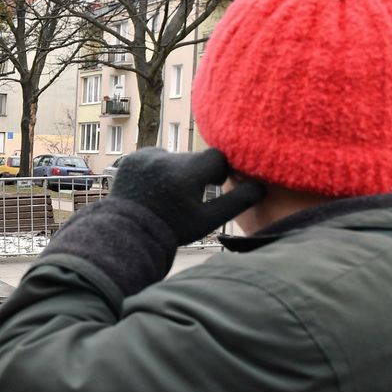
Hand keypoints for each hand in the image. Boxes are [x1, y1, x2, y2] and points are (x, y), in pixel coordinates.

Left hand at [110, 148, 264, 244]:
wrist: (129, 235)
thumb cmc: (173, 229)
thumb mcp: (208, 220)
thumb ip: (237, 202)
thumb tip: (262, 186)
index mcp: (187, 172)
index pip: (216, 158)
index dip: (217, 172)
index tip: (211, 186)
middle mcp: (166, 159)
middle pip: (193, 158)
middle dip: (194, 174)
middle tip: (186, 196)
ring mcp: (146, 157)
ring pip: (173, 157)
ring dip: (175, 171)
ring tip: (166, 195)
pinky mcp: (131, 159)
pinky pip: (153, 158)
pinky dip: (155, 170)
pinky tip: (151, 190)